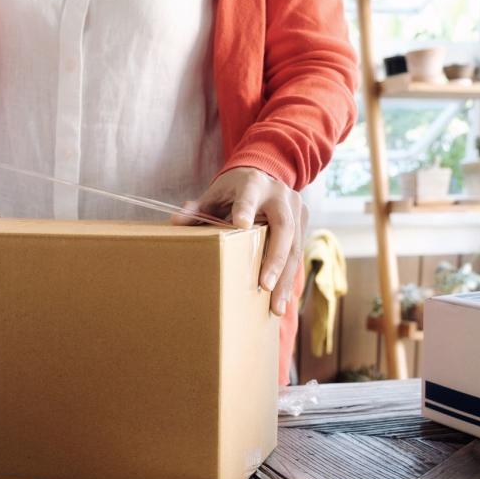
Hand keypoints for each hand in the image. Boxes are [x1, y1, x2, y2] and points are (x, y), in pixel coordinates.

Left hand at [175, 167, 307, 315]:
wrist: (265, 172)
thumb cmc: (235, 189)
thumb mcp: (216, 194)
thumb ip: (198, 208)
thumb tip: (177, 221)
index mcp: (253, 184)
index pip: (249, 196)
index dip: (245, 208)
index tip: (241, 223)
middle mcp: (279, 195)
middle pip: (283, 228)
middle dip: (275, 259)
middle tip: (265, 286)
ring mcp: (296, 208)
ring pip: (295, 246)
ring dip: (286, 278)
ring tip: (277, 306)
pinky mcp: (303, 221)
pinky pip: (297, 252)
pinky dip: (289, 277)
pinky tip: (283, 298)